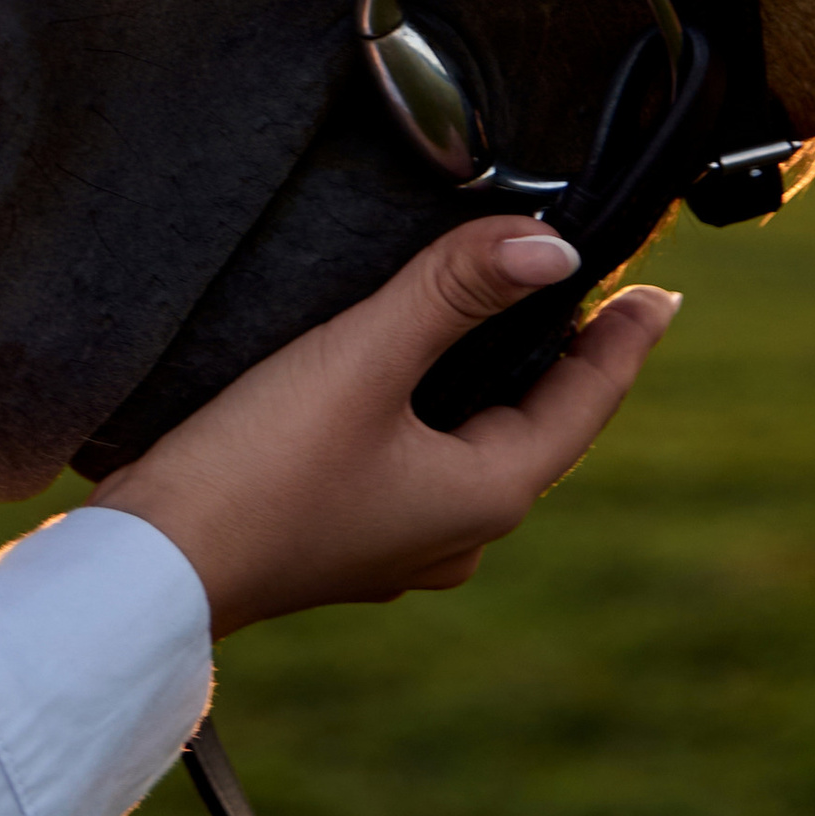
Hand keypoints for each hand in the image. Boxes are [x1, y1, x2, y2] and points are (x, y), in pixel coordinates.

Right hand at [87, 219, 677, 634]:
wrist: (152, 570)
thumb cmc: (260, 466)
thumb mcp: (362, 360)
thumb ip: (453, 291)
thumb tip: (552, 245)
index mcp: (486, 495)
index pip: (583, 402)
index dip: (622, 341)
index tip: (662, 294)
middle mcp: (459, 532)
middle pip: (533, 426)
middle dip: (559, 357)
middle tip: (580, 286)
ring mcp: (400, 544)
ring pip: (475, 448)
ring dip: (493, 383)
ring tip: (497, 318)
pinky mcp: (345, 536)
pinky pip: (422, 462)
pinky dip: (436, 409)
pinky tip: (402, 377)